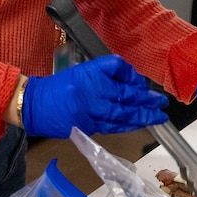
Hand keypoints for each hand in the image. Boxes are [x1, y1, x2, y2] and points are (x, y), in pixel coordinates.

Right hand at [23, 56, 167, 137]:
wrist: (35, 105)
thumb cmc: (59, 86)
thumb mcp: (82, 70)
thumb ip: (106, 73)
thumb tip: (131, 82)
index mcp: (92, 74)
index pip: (121, 73)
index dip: (135, 80)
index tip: (143, 85)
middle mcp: (94, 92)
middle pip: (127, 96)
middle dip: (146, 100)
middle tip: (161, 103)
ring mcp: (92, 111)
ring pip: (124, 114)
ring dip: (143, 116)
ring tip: (158, 116)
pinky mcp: (89, 126)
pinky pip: (114, 126)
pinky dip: (129, 125)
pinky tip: (140, 124)